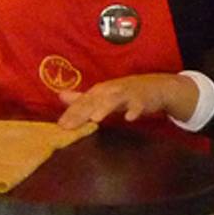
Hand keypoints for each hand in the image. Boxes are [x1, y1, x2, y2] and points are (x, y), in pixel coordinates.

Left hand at [57, 72, 197, 130]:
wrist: (154, 87)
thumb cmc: (124, 93)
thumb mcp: (102, 95)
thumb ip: (82, 98)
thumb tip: (60, 96)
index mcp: (99, 91)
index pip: (81, 103)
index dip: (70, 114)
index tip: (59, 127)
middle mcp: (109, 91)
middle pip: (93, 102)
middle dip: (80, 113)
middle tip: (68, 126)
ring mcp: (126, 94)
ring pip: (113, 101)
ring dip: (104, 108)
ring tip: (95, 119)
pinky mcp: (141, 99)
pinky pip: (138, 105)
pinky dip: (134, 110)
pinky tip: (129, 118)